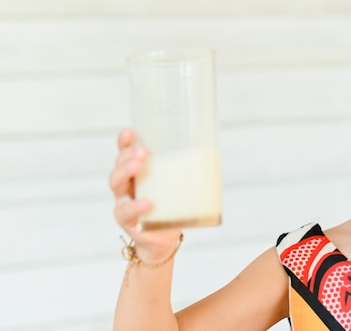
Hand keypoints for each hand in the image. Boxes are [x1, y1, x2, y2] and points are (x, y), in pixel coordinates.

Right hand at [109, 129, 181, 260]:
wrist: (163, 239)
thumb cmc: (171, 206)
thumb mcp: (177, 185)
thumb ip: (185, 169)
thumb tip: (212, 151)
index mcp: (137, 171)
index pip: (127, 152)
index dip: (126, 141)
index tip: (130, 131)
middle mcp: (126, 184)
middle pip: (119, 164)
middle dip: (128, 154)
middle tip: (143, 151)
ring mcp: (124, 201)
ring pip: (117, 183)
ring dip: (126, 171)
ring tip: (138, 165)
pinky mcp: (129, 220)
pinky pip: (127, 212)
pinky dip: (136, 206)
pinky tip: (146, 203)